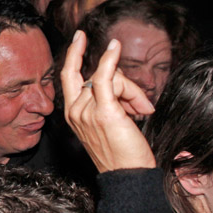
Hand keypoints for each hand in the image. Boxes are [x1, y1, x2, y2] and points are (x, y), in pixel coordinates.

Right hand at [61, 30, 155, 171]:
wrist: (128, 175)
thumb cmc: (122, 153)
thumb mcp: (109, 120)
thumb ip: (108, 98)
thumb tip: (118, 79)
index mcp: (73, 113)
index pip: (69, 76)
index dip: (73, 54)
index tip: (80, 37)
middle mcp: (75, 111)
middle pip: (96, 76)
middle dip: (120, 80)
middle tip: (140, 103)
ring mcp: (86, 111)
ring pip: (110, 79)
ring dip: (133, 91)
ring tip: (143, 110)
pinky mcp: (103, 112)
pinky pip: (104, 77)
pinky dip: (110, 60)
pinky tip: (114, 48)